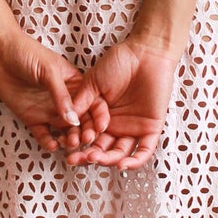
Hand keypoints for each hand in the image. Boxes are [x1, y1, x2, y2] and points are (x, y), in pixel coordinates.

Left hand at [0, 28, 108, 155]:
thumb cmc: (27, 53)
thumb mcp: (49, 71)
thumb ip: (62, 95)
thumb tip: (74, 120)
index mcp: (75, 85)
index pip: (93, 103)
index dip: (99, 116)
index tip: (100, 128)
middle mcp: (65, 100)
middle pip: (81, 121)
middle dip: (85, 132)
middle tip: (84, 141)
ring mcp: (49, 110)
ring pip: (65, 131)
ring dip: (69, 139)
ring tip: (68, 144)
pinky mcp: (33, 118)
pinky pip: (44, 134)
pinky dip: (49, 142)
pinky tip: (52, 145)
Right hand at [56, 33, 181, 169]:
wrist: (145, 53)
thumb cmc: (119, 62)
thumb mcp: (93, 82)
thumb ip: (81, 101)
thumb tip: (66, 120)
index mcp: (102, 116)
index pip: (89, 137)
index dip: (78, 146)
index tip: (68, 149)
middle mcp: (117, 125)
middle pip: (102, 149)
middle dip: (89, 156)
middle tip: (77, 158)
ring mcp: (134, 128)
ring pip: (120, 153)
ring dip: (108, 160)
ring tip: (95, 159)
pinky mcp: (151, 128)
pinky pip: (144, 150)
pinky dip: (134, 161)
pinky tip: (122, 165)